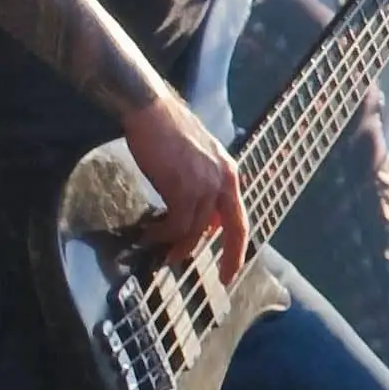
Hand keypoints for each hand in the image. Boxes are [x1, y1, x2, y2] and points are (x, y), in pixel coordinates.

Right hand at [120, 93, 248, 286]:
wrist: (150, 111)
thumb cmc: (167, 131)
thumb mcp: (197, 159)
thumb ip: (204, 186)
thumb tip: (200, 217)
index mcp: (228, 174)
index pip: (238, 218)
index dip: (238, 246)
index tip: (232, 268)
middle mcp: (222, 181)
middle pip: (230, 229)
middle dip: (229, 257)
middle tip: (222, 278)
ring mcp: (203, 185)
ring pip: (195, 230)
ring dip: (178, 245)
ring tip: (162, 251)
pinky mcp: (182, 189)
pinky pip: (175, 224)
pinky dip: (162, 234)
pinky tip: (149, 234)